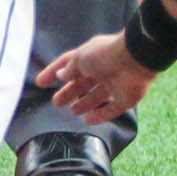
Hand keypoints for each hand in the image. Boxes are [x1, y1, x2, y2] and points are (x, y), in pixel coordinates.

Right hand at [36, 33, 159, 125]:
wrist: (136, 59)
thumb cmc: (105, 54)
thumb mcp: (81, 58)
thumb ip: (70, 68)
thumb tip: (60, 75)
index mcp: (90, 56)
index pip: (68, 64)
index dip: (53, 72)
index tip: (40, 82)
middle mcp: (102, 70)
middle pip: (82, 83)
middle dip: (69, 92)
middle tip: (56, 103)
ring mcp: (115, 84)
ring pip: (97, 96)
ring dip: (84, 104)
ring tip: (73, 111)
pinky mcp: (126, 98)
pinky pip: (111, 109)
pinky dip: (100, 115)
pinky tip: (88, 121)